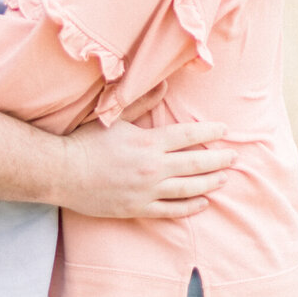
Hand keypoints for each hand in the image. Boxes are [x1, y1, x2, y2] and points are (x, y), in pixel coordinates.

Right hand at [58, 118, 233, 218]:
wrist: (63, 172)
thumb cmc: (86, 141)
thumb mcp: (115, 117)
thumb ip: (142, 102)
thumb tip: (165, 85)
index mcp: (148, 142)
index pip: (188, 136)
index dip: (210, 132)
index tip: (225, 130)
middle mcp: (152, 167)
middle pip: (195, 163)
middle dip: (218, 159)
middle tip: (234, 157)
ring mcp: (146, 191)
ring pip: (188, 188)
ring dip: (210, 182)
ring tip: (224, 178)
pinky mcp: (138, 209)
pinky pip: (171, 211)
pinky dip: (190, 207)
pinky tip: (202, 202)